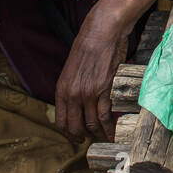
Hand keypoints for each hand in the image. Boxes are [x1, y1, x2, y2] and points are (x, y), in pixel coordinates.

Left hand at [54, 11, 127, 142]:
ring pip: (91, 124)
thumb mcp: (73, 68)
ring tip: (104, 139)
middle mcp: (72, 94)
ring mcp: (87, 93)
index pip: (60, 121)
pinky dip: (109, 128)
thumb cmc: (89, 45)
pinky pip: (105, 116)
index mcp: (61, 88)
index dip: (68, 133)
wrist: (102, 31)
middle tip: (90, 141)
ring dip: (98, 135)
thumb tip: (79, 101)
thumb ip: (74, 86)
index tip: (76, 137)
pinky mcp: (103, 90)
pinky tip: (112, 133)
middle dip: (82, 138)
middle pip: (75, 127)